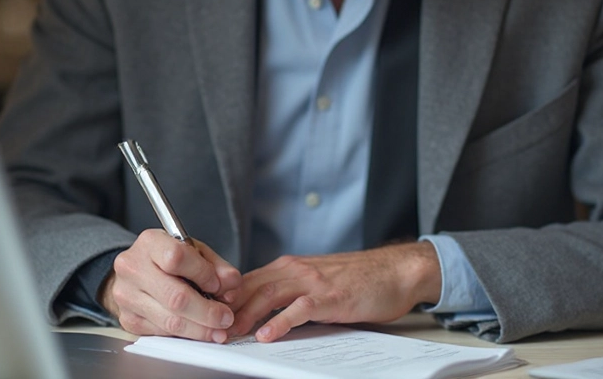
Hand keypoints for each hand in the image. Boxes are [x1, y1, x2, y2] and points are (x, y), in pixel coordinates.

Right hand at [99, 229, 241, 342]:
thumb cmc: (166, 258)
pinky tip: (199, 331)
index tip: (218, 285)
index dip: (203, 274)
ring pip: (170, 320)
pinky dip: (185, 334)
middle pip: (175, 297)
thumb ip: (216, 266)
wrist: (135, 271)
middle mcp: (133, 268)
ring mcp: (126, 296)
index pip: (177, 258)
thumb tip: (232, 284)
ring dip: (200, 329)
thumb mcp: (194, 251)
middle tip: (226, 318)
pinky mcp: (128, 319)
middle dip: (207, 312)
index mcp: (150, 243)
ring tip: (218, 330)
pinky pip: (162, 332)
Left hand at [225, 241, 441, 341]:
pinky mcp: (329, 297)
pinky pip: (298, 309)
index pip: (247, 280)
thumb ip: (291, 292)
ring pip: (268, 295)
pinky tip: (266, 335)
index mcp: (290, 266)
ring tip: (229, 334)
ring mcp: (312, 282)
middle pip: (250, 287)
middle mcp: (296, 269)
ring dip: (245, 315)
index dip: (225, 298)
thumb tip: (261, 312)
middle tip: (210, 329)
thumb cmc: (358, 279)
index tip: (208, 315)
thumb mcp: (316, 282)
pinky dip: (279, 322)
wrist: (394, 271)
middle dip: (227, 309)